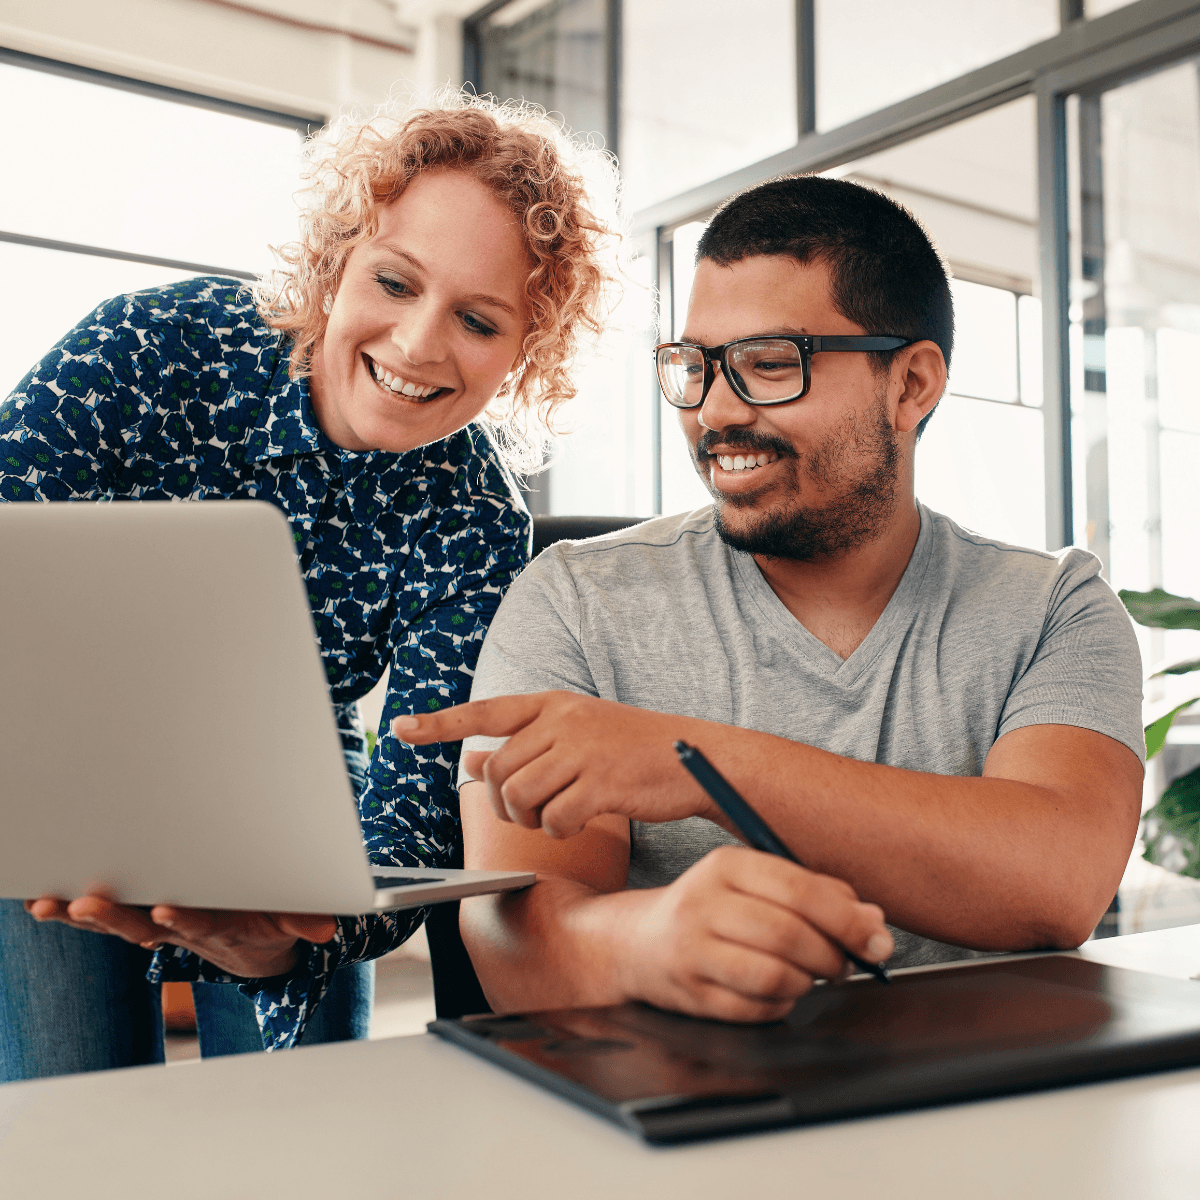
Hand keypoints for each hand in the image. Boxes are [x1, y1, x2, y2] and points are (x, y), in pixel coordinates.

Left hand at [25, 894, 336, 978]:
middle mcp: (180, 929)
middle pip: (143, 926)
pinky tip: (42, 901)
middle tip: (87, 904)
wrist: (249, 950)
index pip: (201, 924)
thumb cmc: (268, 922)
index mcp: (220, 925)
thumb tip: (328, 929)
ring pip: (115, 923)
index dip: (185, 921)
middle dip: (113, 916)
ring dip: (82, 916)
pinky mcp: (139, 916)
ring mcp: (156, 925)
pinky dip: (70, 912)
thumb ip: (305, 920)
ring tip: (50, 905)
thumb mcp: (292, 921)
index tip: (167, 912)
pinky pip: (101, 917)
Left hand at [393, 691, 721, 836]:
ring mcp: (583, 750)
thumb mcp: (576, 737)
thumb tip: (471, 757)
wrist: (696, 756)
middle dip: (507, 803)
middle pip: (500, 770)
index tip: (401, 729)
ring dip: (531, 819)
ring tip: (557, 816)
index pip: (486, 711)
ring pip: (521, 796)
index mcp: (554, 704)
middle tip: (534, 812)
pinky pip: (555, 819)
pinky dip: (561, 832)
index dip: (440, 723)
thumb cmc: (631, 750)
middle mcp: (563, 720)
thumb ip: (525, 745)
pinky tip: (580, 824)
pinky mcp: (603, 782)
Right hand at [617, 845, 892, 1021]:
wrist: (636, 942)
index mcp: (725, 865)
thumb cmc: (710, 910)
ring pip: (775, 976)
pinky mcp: (690, 994)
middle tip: (846, 963)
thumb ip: (815, 893)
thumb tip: (872, 920)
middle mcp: (703, 903)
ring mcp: (692, 951)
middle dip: (833, 955)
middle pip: (789, 934)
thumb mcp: (754, 883)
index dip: (847, 918)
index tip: (875, 937)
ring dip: (807, 982)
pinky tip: (777, 990)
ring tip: (808, 975)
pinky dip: (781, 1004)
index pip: (799, 889)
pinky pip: (757, 1009)